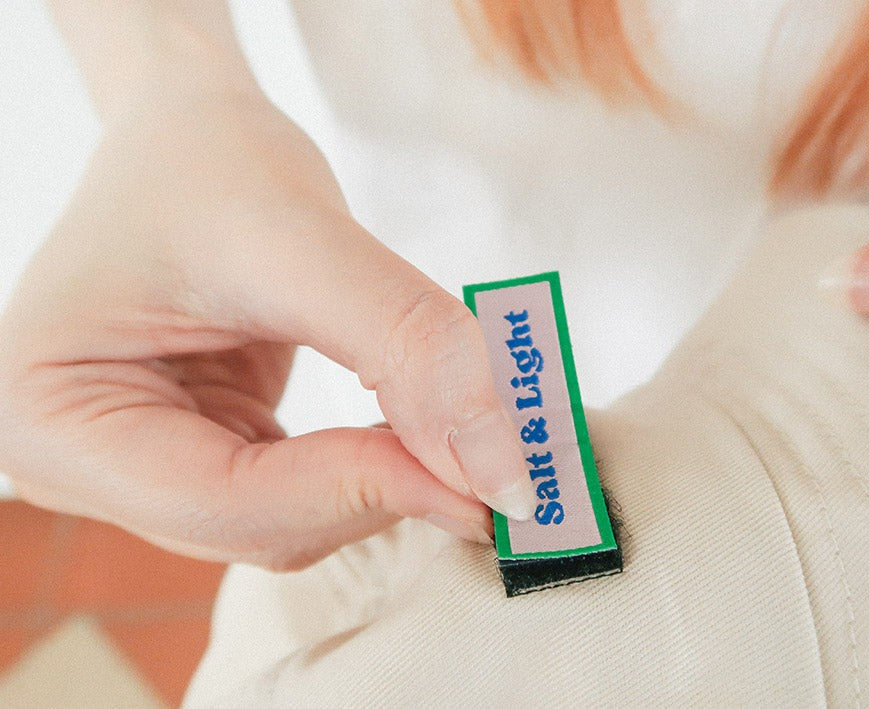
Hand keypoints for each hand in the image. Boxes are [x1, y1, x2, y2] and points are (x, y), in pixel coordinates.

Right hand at [0, 95, 534, 569]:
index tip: (488, 480)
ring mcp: (136, 467)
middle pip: (256, 527)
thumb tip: (503, 468)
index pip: (221, 501)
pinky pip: (300, 493)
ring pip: (289, 523)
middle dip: (383, 495)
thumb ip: (407, 349)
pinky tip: (422, 433)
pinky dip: (370, 468)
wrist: (189, 133)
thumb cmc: (212, 162)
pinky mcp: (195, 456)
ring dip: (385, 487)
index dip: (362, 495)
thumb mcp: (304, 239)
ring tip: (470, 441)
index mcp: (46, 411)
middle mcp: (74, 461)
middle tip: (504, 470)